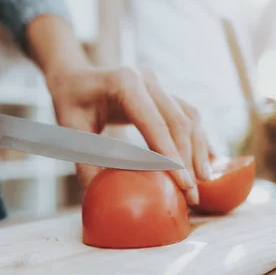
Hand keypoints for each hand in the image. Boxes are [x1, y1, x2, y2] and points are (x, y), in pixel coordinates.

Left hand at [48, 67, 213, 204]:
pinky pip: (187, 115)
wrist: (74, 76)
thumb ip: (87, 162)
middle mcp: (147, 80)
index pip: (155, 123)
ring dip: (197, 150)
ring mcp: (159, 85)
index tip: (183, 185)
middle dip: (188, 160)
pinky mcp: (164, 93)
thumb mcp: (70, 130)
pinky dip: (197, 139)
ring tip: (202, 182)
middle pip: (178, 121)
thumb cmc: (70, 101)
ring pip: (189, 117)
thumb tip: (104, 198)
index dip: (171, 155)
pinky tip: (205, 162)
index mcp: (125, 83)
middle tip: (192, 195)